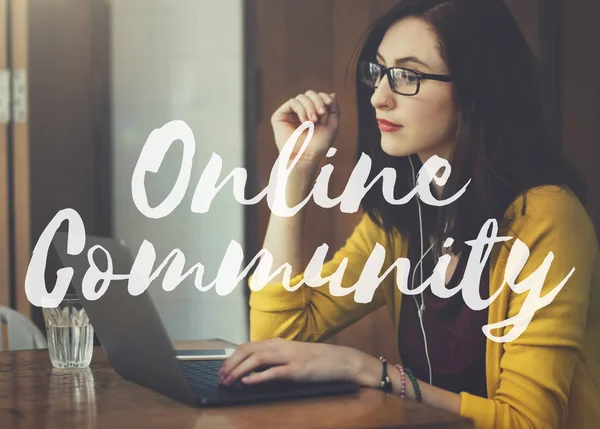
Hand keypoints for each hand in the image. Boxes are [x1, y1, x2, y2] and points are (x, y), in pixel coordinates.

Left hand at [217, 338, 362, 385]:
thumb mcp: (290, 356)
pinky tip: (247, 382)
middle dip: (230, 364)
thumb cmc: (316, 360)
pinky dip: (258, 377)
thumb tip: (252, 370)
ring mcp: (288, 357)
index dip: (231, 358)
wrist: (340, 360)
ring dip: (239, 371)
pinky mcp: (297, 370)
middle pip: (247, 350)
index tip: (222, 371)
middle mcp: (280, 346)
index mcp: (277, 343)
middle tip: (220, 378)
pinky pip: (274, 372)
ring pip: (256, 359)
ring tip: (229, 382)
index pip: (247, 346)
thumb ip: (272, 360)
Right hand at [271, 90, 340, 165]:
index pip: (317, 97)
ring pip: (301, 97)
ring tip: (313, 121)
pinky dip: (301, 110)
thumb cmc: (318, 146)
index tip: (329, 104)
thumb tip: (332, 94)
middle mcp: (299, 113)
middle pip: (309, 94)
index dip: (323, 97)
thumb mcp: (332, 126)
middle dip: (318, 101)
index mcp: (311, 114)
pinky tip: (305, 122)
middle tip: (321, 113)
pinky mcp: (280, 116)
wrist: (305, 157)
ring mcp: (289, 114)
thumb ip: (334, 110)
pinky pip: (292, 102)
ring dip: (310, 107)